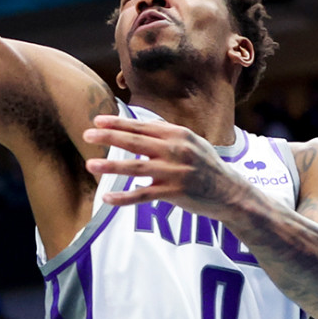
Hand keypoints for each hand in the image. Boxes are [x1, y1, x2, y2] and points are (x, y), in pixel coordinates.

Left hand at [83, 114, 248, 220]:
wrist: (231, 193)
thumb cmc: (206, 165)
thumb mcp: (191, 142)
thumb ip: (166, 133)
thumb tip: (138, 124)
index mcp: (178, 134)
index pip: (142, 126)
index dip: (118, 123)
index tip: (97, 121)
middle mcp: (177, 150)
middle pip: (136, 142)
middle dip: (109, 137)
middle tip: (86, 134)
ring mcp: (176, 172)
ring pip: (136, 168)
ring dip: (111, 166)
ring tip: (90, 164)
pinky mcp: (176, 192)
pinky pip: (144, 195)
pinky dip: (124, 197)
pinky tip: (107, 197)